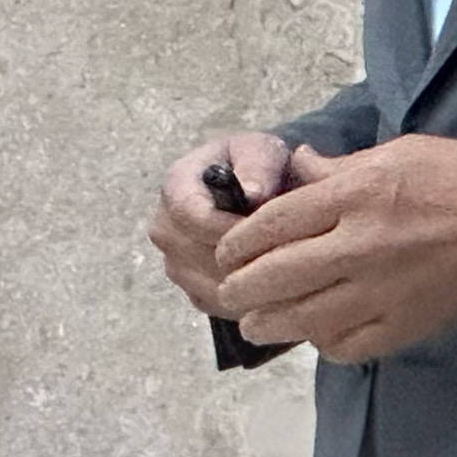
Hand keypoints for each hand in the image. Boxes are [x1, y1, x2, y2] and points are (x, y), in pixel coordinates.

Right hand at [146, 131, 303, 318]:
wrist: (256, 192)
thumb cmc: (258, 168)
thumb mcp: (262, 150)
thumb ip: (258, 164)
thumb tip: (254, 193)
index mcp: (174, 188)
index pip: (192, 217)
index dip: (232, 227)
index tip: (272, 229)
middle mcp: (165, 229)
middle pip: (200, 258)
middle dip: (247, 258)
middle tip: (292, 253)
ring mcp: (174, 264)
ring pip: (212, 287)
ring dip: (251, 282)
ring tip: (287, 266)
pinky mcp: (191, 290)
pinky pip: (220, 306)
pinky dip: (250, 300)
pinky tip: (275, 281)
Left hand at [211, 135, 456, 362]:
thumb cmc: (456, 176)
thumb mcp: (391, 153)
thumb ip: (335, 168)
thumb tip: (293, 166)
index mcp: (354, 195)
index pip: (273, 224)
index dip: (237, 243)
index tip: (225, 252)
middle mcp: (361, 245)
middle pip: (277, 275)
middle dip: (241, 288)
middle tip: (229, 291)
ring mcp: (383, 289)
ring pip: (305, 317)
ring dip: (271, 322)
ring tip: (255, 322)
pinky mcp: (407, 322)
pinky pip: (351, 344)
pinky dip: (325, 344)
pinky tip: (315, 336)